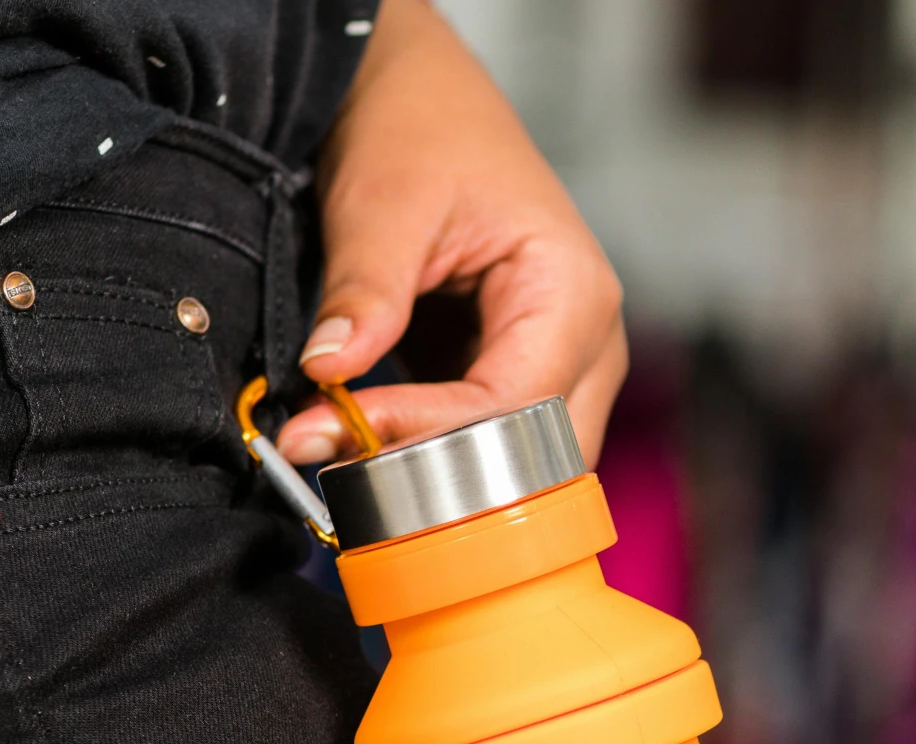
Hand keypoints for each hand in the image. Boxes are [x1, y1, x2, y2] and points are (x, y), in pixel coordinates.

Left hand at [275, 0, 626, 466]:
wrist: (419, 94)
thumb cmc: (421, 129)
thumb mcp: (383, 204)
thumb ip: (364, 293)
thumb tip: (329, 374)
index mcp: (573, 295)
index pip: (512, 407)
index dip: (426, 432)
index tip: (338, 430)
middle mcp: (586, 341)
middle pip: (535, 460)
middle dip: (442, 478)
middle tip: (341, 465)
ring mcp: (558, 364)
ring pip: (517, 465)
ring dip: (432, 473)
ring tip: (343, 453)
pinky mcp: (515, 373)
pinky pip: (487, 443)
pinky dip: (426, 451)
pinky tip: (363, 441)